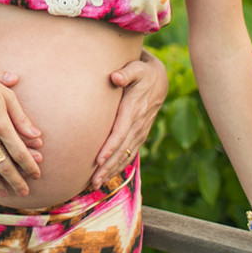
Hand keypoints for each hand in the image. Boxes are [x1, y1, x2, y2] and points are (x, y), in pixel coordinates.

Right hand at [0, 64, 42, 197]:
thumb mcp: (6, 95)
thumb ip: (21, 117)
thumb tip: (37, 135)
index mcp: (1, 124)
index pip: (19, 152)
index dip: (30, 165)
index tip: (37, 175)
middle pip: (4, 165)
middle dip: (16, 181)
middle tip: (25, 192)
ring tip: (4, 193)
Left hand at [91, 50, 167, 188]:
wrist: (159, 78)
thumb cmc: (142, 70)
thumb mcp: (137, 67)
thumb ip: (127, 72)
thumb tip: (115, 77)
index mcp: (134, 109)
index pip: (121, 131)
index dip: (110, 146)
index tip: (98, 159)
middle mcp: (138, 124)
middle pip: (122, 149)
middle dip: (108, 166)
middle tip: (93, 182)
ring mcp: (140, 131)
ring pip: (126, 155)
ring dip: (111, 171)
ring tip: (95, 185)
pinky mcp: (139, 135)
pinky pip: (130, 154)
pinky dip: (119, 166)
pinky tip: (107, 177)